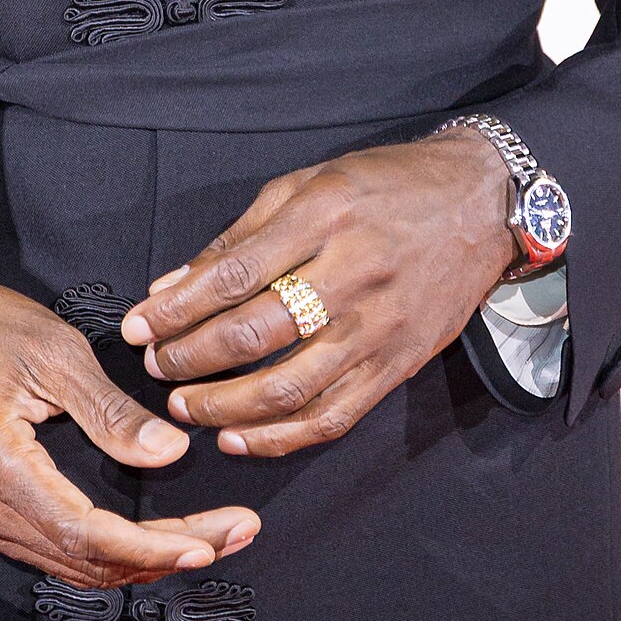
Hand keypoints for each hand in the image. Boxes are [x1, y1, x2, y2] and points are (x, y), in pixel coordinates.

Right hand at [0, 267, 260, 587]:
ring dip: (143, 560)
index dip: (153, 546)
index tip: (211, 542)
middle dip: (166, 556)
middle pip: (88, 560)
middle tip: (235, 534)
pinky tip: (151, 538)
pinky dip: (108, 552)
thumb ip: (109, 411)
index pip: (87, 532)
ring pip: (73, 566)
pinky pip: (54, 551)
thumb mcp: (51, 350)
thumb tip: (169, 454)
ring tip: (209, 538)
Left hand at [119, 133, 514, 458]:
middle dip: (191, 358)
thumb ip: (241, 236)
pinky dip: (281, 437)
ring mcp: (381, 327)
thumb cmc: (387, 185)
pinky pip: (334, 416)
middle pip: (256, 332)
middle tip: (154, 367)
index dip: (176, 309)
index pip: (234, 274)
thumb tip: (172, 287)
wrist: (483, 203)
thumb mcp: (309, 183)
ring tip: (185, 406)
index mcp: (326, 216)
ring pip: (291, 386)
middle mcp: (354, 273)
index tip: (137, 326)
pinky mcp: (400, 365)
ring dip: (226, 406)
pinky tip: (239, 438)